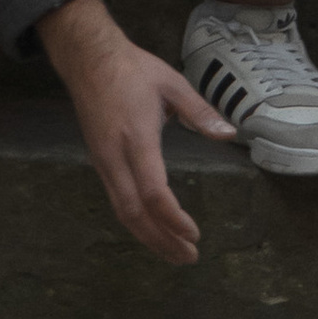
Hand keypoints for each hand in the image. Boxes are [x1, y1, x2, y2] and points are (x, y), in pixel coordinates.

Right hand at [38, 0, 226, 261]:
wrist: (88, 60)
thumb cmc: (132, 70)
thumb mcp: (172, 84)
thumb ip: (200, 112)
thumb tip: (229, 134)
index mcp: (136, 138)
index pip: (153, 191)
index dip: (172, 218)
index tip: (194, 234)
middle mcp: (115, 157)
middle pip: (134, 212)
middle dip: (161, 240)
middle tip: (189, 257)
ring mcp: (103, 162)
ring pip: (122, 211)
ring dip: (148, 236)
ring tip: (174, 253)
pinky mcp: (99, 162)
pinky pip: (117, 200)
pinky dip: (136, 222)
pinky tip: (152, 230)